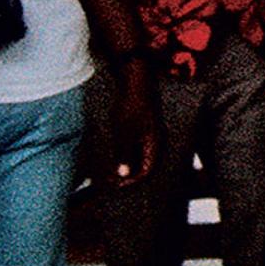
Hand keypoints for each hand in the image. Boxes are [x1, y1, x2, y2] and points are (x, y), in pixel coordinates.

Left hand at [103, 56, 163, 187]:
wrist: (135, 81)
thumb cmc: (131, 103)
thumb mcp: (124, 130)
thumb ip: (124, 153)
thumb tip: (123, 174)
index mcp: (154, 144)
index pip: (147, 172)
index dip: (131, 181)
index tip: (115, 185)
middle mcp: (155, 142)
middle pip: (144, 167)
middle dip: (127, 176)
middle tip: (110, 181)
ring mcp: (149, 136)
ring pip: (139, 159)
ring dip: (125, 166)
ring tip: (109, 170)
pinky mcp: (142, 130)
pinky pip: (135, 149)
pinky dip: (125, 156)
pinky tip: (113, 155)